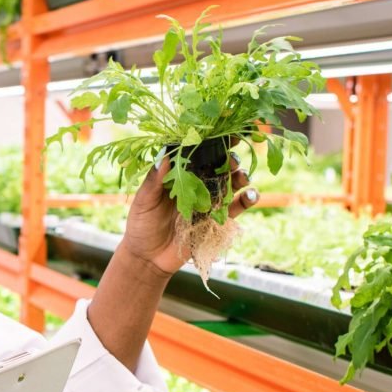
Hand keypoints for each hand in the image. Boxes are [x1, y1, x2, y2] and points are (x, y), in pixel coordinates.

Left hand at [119, 156, 258, 276]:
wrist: (148, 258)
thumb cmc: (142, 225)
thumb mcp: (144, 201)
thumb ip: (154, 181)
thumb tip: (163, 156)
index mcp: (180, 175)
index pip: (198, 153)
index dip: (211, 142)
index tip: (223, 133)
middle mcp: (197, 185)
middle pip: (219, 166)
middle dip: (230, 159)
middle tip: (232, 159)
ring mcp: (209, 201)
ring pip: (232, 184)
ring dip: (241, 176)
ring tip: (242, 176)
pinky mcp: (217, 220)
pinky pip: (236, 207)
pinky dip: (246, 200)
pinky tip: (250, 195)